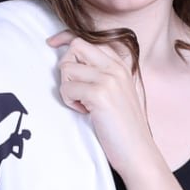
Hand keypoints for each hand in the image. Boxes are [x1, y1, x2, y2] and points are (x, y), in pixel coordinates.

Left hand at [50, 31, 155, 180]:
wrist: (137, 151)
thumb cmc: (122, 126)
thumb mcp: (116, 92)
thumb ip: (100, 73)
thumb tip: (70, 60)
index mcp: (120, 65)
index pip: (88, 38)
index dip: (65, 38)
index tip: (51, 43)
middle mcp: (115, 67)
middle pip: (75, 46)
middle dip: (66, 67)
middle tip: (75, 89)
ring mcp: (109, 79)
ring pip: (67, 68)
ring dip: (67, 89)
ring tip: (83, 105)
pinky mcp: (100, 94)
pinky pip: (66, 88)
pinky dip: (70, 102)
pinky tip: (86, 112)